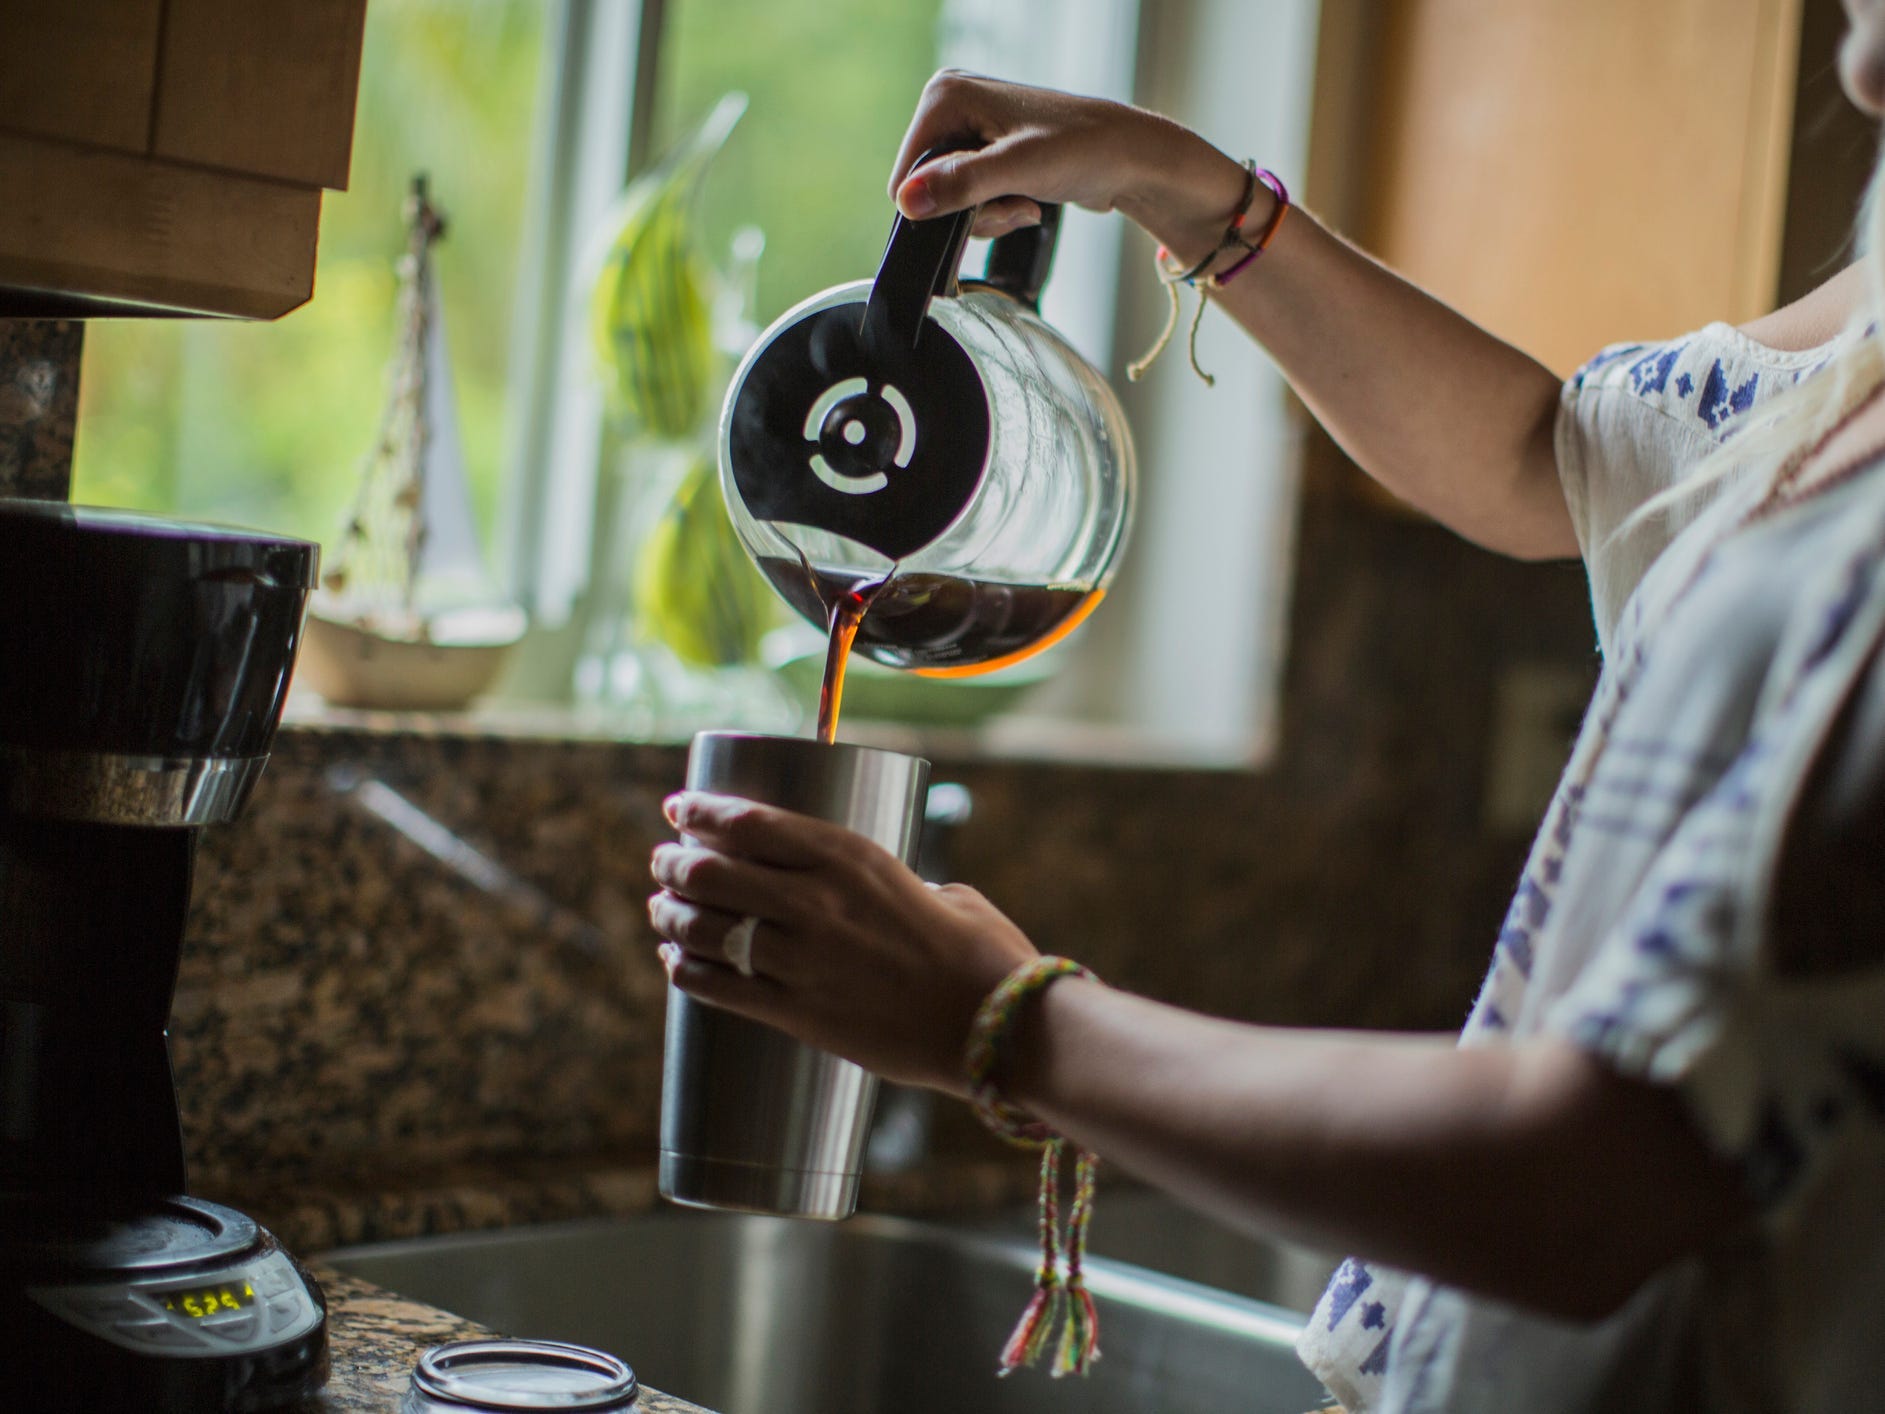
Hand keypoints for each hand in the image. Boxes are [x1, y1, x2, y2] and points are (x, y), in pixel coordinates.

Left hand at [648, 790, 1038, 1092]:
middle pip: (714, 872)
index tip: (678, 808)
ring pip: (706, 929)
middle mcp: (817, 903)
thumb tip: (878, 890)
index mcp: (851, 858)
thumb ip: (892, 884)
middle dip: (675, 862)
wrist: (996, 1027)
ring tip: (661, 909)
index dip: (701, 812)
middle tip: (662, 860)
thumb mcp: (939, 888)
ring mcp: (804, 961)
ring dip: (671, 915)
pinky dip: (688, 973)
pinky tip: (675, 964)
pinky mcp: (801, 1016)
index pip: (750, 822)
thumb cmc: (981, 954)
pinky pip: (722, 989)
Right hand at [889, 70, 1251, 263]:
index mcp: (946, 95)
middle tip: (1013, 203)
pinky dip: (997, 209)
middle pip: (928, 190)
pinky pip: (971, 197)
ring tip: (1025, 200)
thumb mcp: (1018, 170)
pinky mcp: (987, 149)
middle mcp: (952, 104)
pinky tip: (1027, 199)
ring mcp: (970, 127)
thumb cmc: (1085, 150)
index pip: (906, 177)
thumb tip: (907, 202)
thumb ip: (960, 185)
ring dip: (987, 215)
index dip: (942, 205)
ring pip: (949, 200)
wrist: (1131, 157)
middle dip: (970, 211)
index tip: (990, 203)